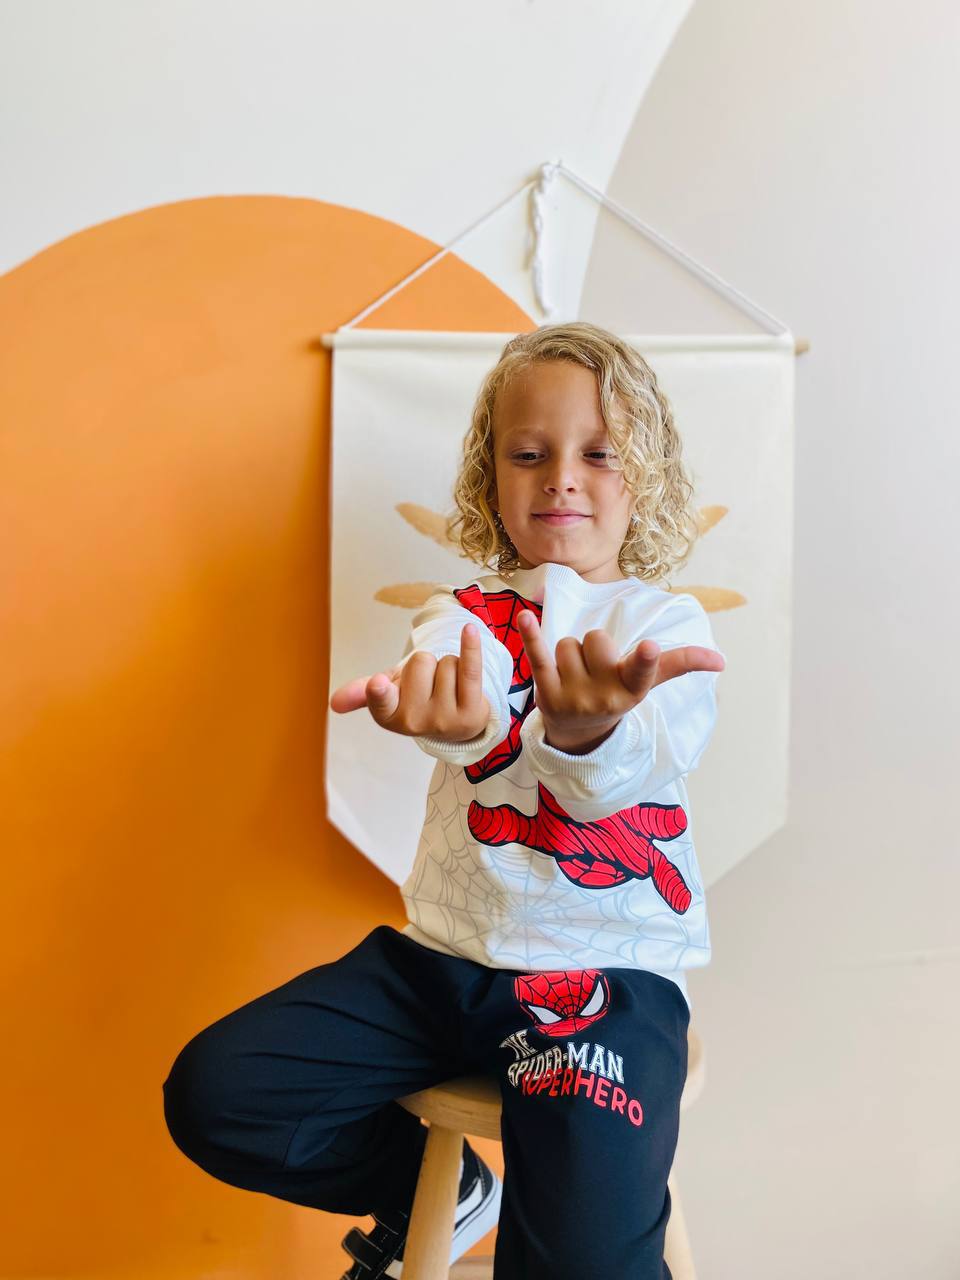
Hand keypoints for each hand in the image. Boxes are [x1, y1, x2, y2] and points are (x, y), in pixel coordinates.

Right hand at [328, 622, 491, 741]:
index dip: (380, 691)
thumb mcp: (387, 695)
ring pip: (446, 662)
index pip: (382, 702)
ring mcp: (446, 719)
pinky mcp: (473, 712)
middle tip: (429, 684)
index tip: (378, 683)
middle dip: (425, 664)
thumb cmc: (417, 700)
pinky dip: (470, 647)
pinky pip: (471, 669)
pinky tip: (470, 631)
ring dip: (448, 666)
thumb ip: (363, 692)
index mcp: (388, 717)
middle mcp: (416, 723)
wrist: (456, 722)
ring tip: (447, 686)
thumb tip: (334, 703)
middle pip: (420, 662)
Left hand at [517, 610, 725, 754]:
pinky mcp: (546, 691)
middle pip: (596, 639)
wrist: (577, 734)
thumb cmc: (616, 695)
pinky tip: (526, 618)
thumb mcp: (646, 685)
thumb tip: (721, 660)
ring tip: (575, 674)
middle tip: (595, 669)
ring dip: (570, 652)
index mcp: (633, 691)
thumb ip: (680, 664)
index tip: (649, 648)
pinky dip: (531, 636)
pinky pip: (538, 655)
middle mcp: (605, 696)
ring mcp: (573, 696)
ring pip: (569, 643)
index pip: (643, 671)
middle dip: (594, 646)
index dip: (645, 659)